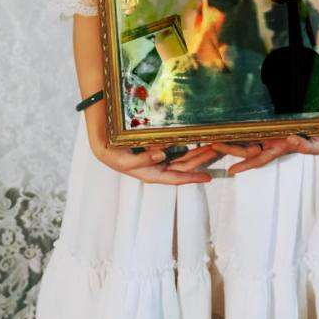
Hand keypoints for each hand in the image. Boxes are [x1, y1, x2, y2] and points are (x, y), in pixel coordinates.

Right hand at [91, 141, 211, 184]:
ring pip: (182, 157)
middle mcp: (158, 168)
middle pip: (184, 166)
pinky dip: (186, 146)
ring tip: (211, 144)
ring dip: (196, 152)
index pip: (177, 178)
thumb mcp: (125, 160)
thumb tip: (162, 154)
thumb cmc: (113, 155)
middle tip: (216, 149)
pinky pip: (176, 150)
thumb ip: (143, 159)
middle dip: (200, 159)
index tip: (209, 177)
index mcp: (152, 174)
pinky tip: (195, 141)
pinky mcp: (156, 149)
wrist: (103, 145)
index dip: (193, 178)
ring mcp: (158, 159)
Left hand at [204, 134, 318, 174]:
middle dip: (230, 149)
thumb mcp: (317, 145)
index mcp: (279, 149)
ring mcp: (267, 133)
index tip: (232, 171)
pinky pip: (249, 126)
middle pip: (246, 149)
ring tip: (212, 137)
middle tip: (212, 146)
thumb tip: (291, 140)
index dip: (246, 165)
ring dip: (230, 139)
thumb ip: (306, 146)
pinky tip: (224, 125)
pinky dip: (237, 127)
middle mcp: (269, 143)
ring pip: (245, 138)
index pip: (259, 159)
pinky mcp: (267, 123)